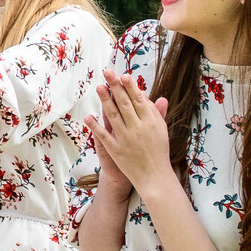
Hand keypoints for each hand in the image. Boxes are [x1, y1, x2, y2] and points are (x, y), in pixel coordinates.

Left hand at [85, 71, 172, 196]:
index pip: (138, 100)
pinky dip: (95, 127)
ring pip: (114, 116)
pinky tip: (88, 117)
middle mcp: (138, 128)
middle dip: (115, 87)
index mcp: (150, 122)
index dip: (130, 87)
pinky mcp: (116, 150)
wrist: (154, 176)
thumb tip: (156, 95)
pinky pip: (104, 136)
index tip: (123, 75)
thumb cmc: (158, 151)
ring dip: (105, 101)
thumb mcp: (161, 130)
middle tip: (107, 73)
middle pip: (125, 104)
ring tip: (98, 87)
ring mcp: (126, 139)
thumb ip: (156, 112)